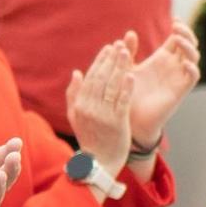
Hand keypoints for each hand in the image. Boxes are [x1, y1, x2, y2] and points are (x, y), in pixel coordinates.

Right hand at [65, 38, 134, 171]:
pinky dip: (126, 88)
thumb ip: (73, 94)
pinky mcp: (117, 123)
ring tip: (127, 53)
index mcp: (79, 105)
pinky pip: (122, 102)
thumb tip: (77, 72)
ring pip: (112, 87)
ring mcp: (103, 116)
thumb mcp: (75, 116)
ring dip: (120, 68)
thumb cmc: (89, 137)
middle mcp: (90, 109)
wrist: (99, 162)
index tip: (109, 47)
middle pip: (101, 79)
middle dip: (111, 60)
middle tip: (120, 44)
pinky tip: (132, 75)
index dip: (100, 61)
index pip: (90, 77)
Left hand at [123, 20, 198, 147]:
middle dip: (186, 33)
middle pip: (189, 44)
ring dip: (189, 46)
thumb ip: (127, 53)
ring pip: (194, 57)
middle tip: (176, 26)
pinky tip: (183, 62)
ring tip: (178, 39)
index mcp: (162, 59)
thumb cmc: (127, 95)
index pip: (177, 38)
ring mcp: (178, 77)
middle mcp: (173, 66)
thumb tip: (128, 33)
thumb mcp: (125, 70)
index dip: (180, 27)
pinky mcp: (180, 90)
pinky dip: (191, 68)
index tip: (175, 18)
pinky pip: (193, 76)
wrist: (130, 120)